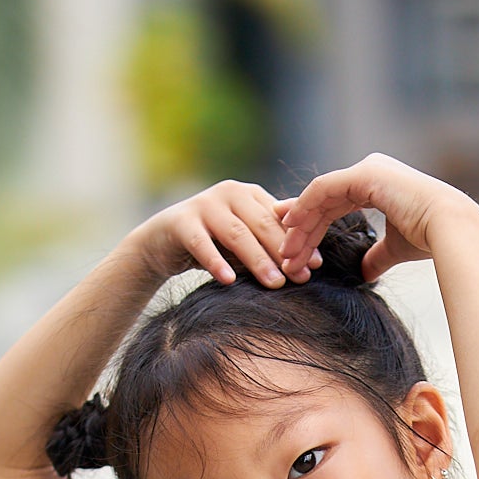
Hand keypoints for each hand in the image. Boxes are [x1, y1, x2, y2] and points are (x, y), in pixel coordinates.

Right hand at [131, 180, 323, 289]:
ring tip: (274, 284)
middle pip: (261, 224)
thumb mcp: (244, 241)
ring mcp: (204, 205)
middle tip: (299, 278)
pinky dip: (215, 262)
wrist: (162, 242)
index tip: (316, 266)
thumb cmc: (212, 243)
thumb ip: (269, 245)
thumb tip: (310, 264)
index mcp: (249, 195)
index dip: (299, 241)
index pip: (278, 218)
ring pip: (236, 234)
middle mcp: (229, 194)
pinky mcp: (182, 222)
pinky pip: (201, 245)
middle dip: (282, 252)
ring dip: (257, 260)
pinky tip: (229, 280)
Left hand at [277, 153, 476, 283]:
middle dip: (300, 229)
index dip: (311, 225)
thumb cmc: (429, 238)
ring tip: (286, 253)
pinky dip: (305, 208)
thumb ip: (376, 256)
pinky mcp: (364, 175)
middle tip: (284, 256)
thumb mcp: (394, 249)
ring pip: (319, 196)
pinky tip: (292, 228)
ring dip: (299, 225)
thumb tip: (364, 272)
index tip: (293, 247)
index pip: (334, 203)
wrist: (448, 230)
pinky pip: (323, 191)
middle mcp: (370, 172)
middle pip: (322, 201)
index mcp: (377, 185)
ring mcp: (366, 170)